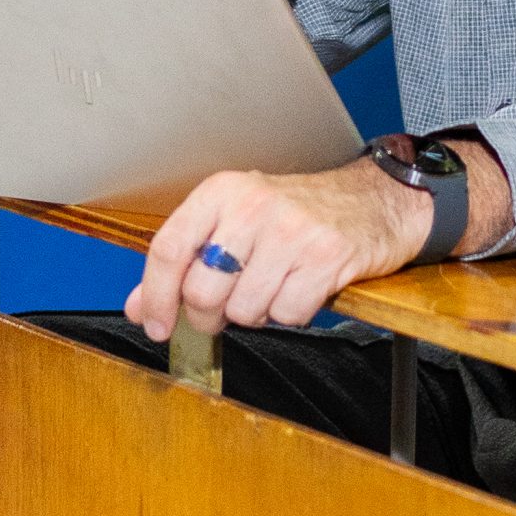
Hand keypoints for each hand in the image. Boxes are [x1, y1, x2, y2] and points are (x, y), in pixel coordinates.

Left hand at [126, 157, 433, 337]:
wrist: (375, 200)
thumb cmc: (299, 213)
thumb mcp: (235, 223)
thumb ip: (185, 262)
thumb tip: (141, 305)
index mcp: (223, 191)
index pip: (169, 248)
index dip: (155, 295)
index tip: (155, 324)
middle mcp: (254, 205)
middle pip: (203, 290)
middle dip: (212, 314)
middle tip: (230, 305)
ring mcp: (292, 231)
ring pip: (245, 309)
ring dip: (257, 312)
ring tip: (275, 285)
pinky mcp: (326, 257)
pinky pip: (288, 315)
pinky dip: (292, 313)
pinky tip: (302, 287)